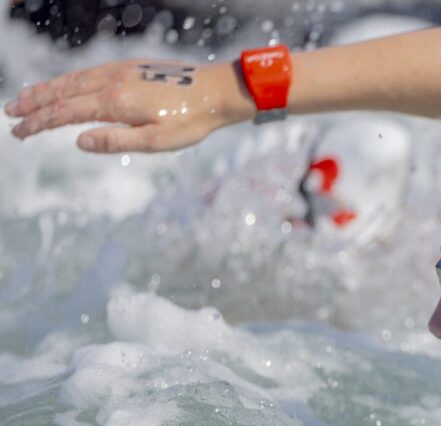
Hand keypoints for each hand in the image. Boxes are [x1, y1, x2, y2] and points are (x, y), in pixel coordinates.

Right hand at [5, 59, 254, 152]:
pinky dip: (69, 80)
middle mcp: (112, 81)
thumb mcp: (157, 141)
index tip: (19, 133)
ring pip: (74, 79)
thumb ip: (116, 141)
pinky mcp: (131, 67)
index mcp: (116, 102)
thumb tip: (78, 142)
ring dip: (47, 89)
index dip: (39, 123)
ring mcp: (121, 70)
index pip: (65, 113)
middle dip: (34, 103)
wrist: (218, 91)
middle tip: (9, 114)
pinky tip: (64, 86)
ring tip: (26, 99)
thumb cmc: (191, 122)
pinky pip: (90, 72)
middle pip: (62, 92)